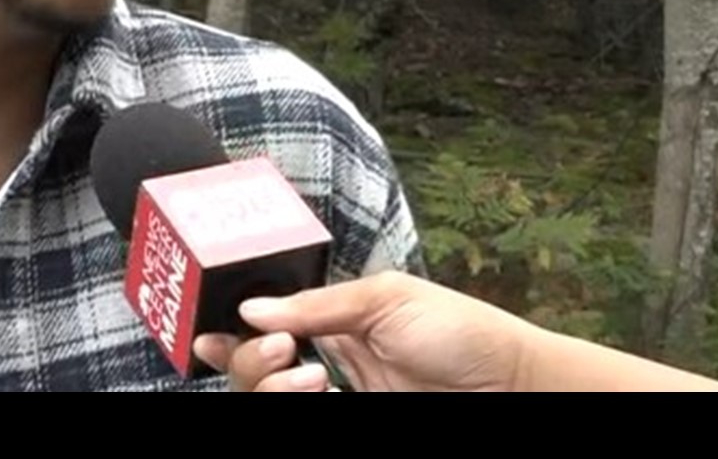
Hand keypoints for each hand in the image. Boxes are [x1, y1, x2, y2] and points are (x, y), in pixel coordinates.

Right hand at [191, 270, 534, 391]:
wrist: (512, 386)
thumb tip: (251, 307)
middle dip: (245, 360)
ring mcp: (336, 398)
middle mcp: (323, 364)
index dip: (228, 332)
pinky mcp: (352, 417)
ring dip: (266, 387)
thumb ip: (320, 307)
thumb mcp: (389, 299)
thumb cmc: (462, 332)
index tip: (205, 333)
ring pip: (264, 399)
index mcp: (331, 323)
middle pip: (249, 370)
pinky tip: (309, 392)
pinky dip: (283, 402)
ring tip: (309, 378)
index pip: (261, 328)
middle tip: (281, 349)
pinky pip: (295, 417)